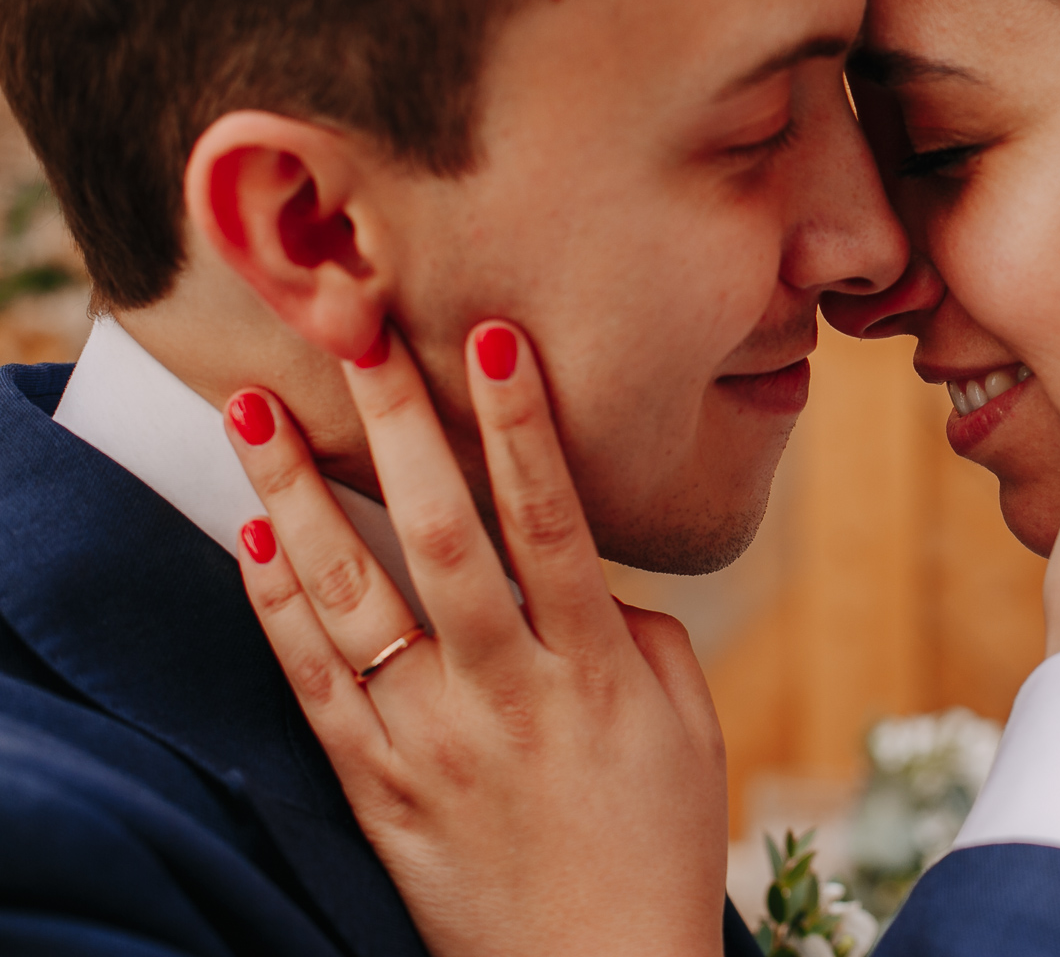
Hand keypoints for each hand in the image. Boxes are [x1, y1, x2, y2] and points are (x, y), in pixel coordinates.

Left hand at [225, 323, 725, 956]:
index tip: (493, 341)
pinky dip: (279, 612)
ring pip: (352, 601)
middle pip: (441, 539)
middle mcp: (505, 696)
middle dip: (397, 424)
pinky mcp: (376, 792)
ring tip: (253, 414)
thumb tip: (582, 577)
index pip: (551, 523)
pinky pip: (313, 690)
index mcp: (593, 671)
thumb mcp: (688, 728)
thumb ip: (638, 634)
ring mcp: (430, 744)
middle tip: (356, 332)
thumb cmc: (654, 845)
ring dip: (299, 497)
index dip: (521, 427)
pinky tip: (255, 542)